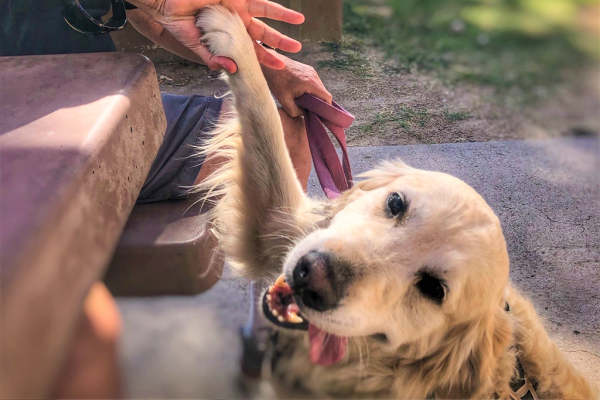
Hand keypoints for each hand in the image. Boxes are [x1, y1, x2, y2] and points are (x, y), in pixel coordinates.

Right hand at [128, 0, 304, 71]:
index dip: (266, 57)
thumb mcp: (196, 46)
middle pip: (264, 32)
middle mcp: (236, 20)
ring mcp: (237, 5)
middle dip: (280, 40)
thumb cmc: (178, 22)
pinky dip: (269, 5)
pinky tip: (285, 9)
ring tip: (300, 20)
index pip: (252, 48)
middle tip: (297, 48)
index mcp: (229, 35)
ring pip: (265, 11)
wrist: (165, 3)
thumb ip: (213, 58)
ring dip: (283, 16)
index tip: (281, 65)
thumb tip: (233, 69)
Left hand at [262, 53, 331, 117]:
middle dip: (319, 103)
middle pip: (324, 93)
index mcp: (311, 83)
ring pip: (319, 88)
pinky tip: (301, 93)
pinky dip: (311, 89)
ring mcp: (312, 71)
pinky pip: (315, 82)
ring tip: (304, 101)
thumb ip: (296, 111)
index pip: (327, 97)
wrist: (270, 64)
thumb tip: (304, 114)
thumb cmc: (276, 81)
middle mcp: (314, 75)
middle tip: (310, 110)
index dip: (326, 108)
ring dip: (315, 96)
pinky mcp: (308, 69)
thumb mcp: (285, 101)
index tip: (320, 115)